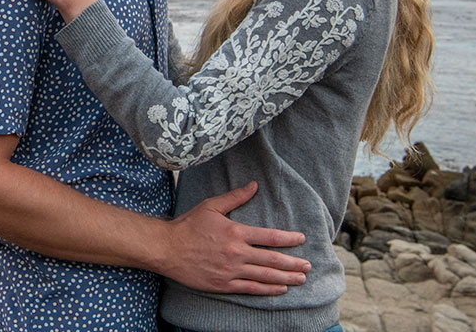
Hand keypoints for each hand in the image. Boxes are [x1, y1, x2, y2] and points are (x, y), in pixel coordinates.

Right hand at [156, 182, 309, 294]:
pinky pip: (251, 288)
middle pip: (272, 260)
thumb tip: (254, 185)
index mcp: (235, 232)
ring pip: (265, 276)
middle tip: (308, 265)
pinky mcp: (223, 284)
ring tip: (301, 279)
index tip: (301, 239)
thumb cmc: (188, 225)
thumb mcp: (211, 206)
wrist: (167, 249)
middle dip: (293, 263)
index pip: (270, 237)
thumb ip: (235, 197)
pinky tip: (280, 289)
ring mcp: (231, 271)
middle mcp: (236, 253)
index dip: (289, 239)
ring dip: (286, 278)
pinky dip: (268, 289)